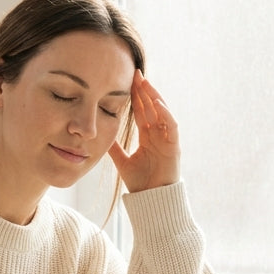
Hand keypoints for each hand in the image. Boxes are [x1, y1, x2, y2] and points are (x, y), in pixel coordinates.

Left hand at [106, 71, 179, 192]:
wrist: (152, 200)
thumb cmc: (140, 183)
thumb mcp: (122, 161)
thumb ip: (113, 147)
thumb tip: (99, 134)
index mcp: (147, 137)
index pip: (141, 111)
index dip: (135, 96)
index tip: (127, 80)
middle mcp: (159, 135)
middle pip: (151, 107)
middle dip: (144, 90)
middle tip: (135, 73)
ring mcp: (168, 139)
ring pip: (162, 112)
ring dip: (154, 97)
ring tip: (145, 82)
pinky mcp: (174, 147)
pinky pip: (172, 126)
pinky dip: (165, 114)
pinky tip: (157, 102)